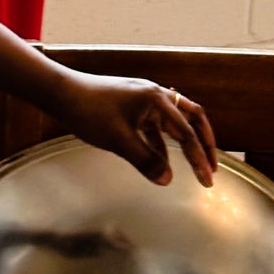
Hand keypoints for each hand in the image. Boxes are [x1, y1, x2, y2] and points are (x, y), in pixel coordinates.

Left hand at [46, 71, 217, 188]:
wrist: (61, 93)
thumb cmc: (89, 112)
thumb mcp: (118, 141)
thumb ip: (144, 161)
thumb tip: (167, 180)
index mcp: (157, 100)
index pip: (187, 133)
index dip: (199, 159)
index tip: (207, 181)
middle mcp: (155, 94)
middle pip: (192, 118)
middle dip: (204, 143)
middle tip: (212, 167)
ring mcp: (143, 98)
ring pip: (174, 120)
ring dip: (184, 142)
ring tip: (193, 165)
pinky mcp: (132, 104)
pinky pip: (155, 124)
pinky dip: (162, 141)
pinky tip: (162, 159)